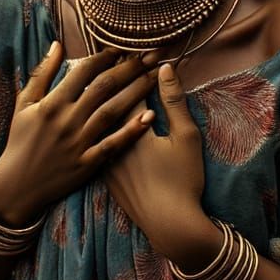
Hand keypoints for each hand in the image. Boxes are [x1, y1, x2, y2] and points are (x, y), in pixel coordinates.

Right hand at [0, 42, 157, 226]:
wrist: (16, 185)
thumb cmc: (20, 140)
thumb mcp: (24, 103)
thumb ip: (42, 72)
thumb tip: (58, 44)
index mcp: (52, 103)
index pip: (84, 71)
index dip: (104, 57)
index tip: (120, 49)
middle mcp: (68, 120)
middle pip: (104, 87)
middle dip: (129, 68)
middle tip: (150, 55)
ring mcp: (79, 143)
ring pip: (112, 111)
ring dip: (136, 92)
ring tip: (155, 77)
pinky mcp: (87, 164)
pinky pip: (113, 145)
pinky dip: (131, 131)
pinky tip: (149, 117)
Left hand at [105, 63, 208, 258]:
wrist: (169, 227)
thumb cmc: (183, 180)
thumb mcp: (186, 137)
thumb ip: (174, 101)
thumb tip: (165, 68)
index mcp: (133, 127)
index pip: (126, 87)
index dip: (131, 67)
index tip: (136, 53)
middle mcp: (112, 140)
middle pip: (104, 100)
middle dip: (113, 76)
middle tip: (119, 59)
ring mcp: (104, 158)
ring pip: (93, 119)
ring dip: (98, 98)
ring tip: (103, 80)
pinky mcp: (102, 174)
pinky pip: (92, 141)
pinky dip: (95, 124)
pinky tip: (97, 116)